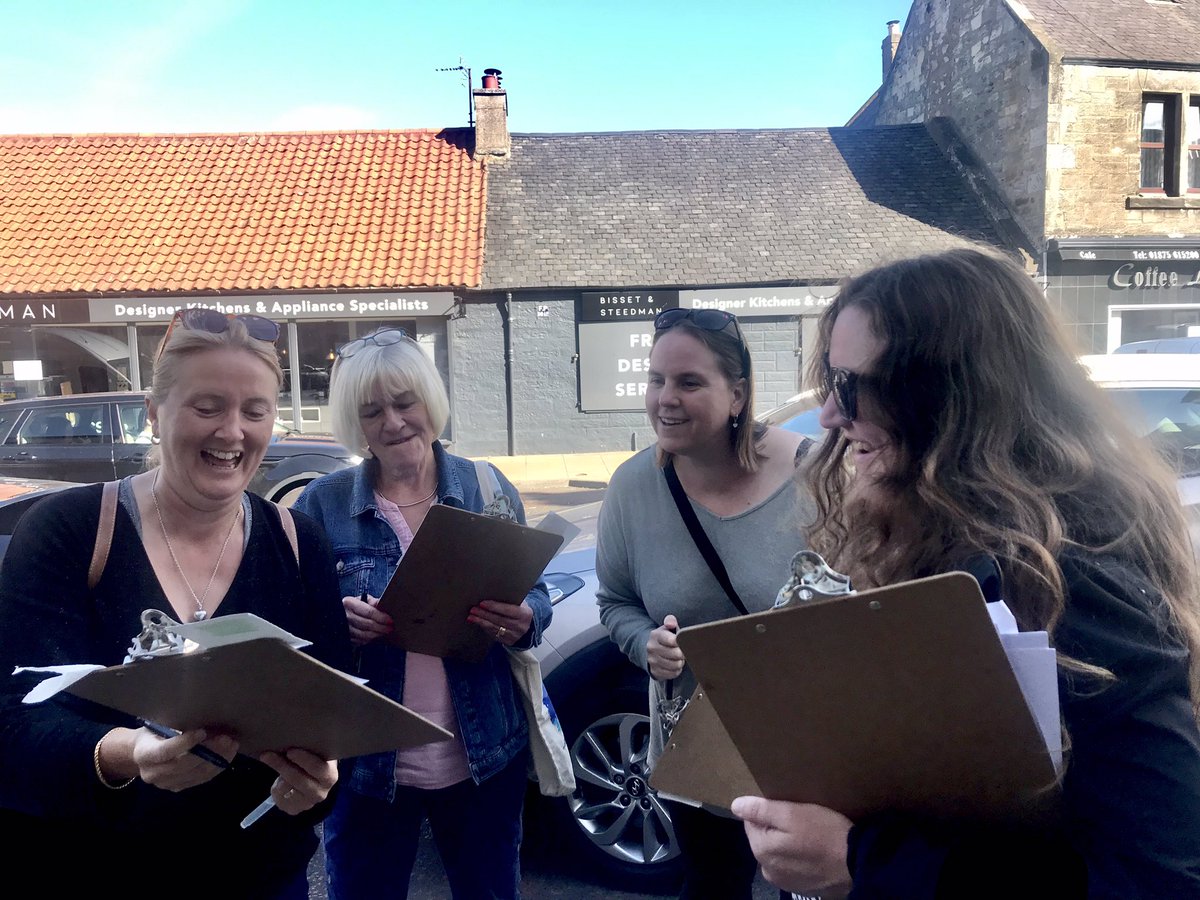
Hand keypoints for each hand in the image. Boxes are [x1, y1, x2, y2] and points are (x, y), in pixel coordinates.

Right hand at [131, 727, 237, 791]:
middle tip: (226, 738)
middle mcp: (152, 773)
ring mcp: (165, 784)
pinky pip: (201, 779)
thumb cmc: (153, 732)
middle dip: (208, 751)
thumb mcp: (159, 724)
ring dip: (217, 759)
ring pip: (196, 774)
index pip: (165, 752)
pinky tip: (228, 754)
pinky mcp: (177, 788)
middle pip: (183, 765)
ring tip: (232, 744)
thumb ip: (176, 726)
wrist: (142, 753)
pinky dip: (217, 766)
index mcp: (144, 754)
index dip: (185, 743)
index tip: (202, 732)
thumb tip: (205, 719)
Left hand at [259, 748, 336, 814]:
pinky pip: (280, 798)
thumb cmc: (313, 760)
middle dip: (282, 766)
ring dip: (277, 775)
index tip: (290, 751)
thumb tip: (293, 737)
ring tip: (270, 761)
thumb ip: (310, 748)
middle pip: (299, 780)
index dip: (305, 760)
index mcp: (330, 775)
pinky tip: (276, 779)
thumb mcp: (316, 753)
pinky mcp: (295, 809)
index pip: (320, 769)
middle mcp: (321, 792)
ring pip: (287, 789)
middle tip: (268, 754)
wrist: (312, 781)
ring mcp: (308, 803)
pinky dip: (275, 787)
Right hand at [343, 593, 391, 645]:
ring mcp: (344, 628)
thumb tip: (382, 603)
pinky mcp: (346, 637)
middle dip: (381, 627)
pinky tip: (377, 636)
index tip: (390, 620)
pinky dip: (370, 639)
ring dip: (377, 634)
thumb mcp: (363, 599)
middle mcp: (345, 616)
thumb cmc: (355, 605)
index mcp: (349, 603)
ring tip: (386, 632)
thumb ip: (373, 602)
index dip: (381, 617)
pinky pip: (360, 640)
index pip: (369, 612)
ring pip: (364, 634)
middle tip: (390, 628)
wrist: (341, 613)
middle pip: (367, 624)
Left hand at [468, 600, 532, 646]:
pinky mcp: (508, 642)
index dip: (494, 606)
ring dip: (481, 622)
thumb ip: (508, 599)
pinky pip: (493, 635)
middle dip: (484, 614)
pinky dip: (484, 628)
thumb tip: (490, 593)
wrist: (528, 624)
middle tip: (473, 609)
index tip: (482, 603)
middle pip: (499, 620)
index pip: (507, 610)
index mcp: (525, 614)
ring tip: (471, 617)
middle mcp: (521, 626)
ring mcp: (514, 636)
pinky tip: (478, 623)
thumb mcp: (519, 602)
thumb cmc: (520, 609)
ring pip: (494, 628)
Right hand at [646, 614, 684, 680]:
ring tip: (679, 658)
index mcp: (656, 635)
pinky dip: (676, 670)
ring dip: (680, 662)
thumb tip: (671, 622)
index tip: (684, 641)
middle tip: (683, 651)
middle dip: (683, 653)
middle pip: (676, 654)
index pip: (671, 640)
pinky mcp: (655, 672)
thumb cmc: (664, 638)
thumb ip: (670, 621)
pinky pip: (673, 673)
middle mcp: (652, 648)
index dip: (681, 642)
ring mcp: (652, 661)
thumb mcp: (666, 628)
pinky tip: (674, 664)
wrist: (649, 651)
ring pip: (675, 665)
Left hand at [731, 796, 852, 897]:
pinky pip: (791, 864)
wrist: (858, 864)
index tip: (788, 807)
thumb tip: (735, 805)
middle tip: (802, 818)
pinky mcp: (800, 887)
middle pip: (764, 837)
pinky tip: (814, 849)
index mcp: (760, 849)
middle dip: (777, 826)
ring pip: (778, 851)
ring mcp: (783, 881)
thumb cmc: (824, 833)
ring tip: (809, 832)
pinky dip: (798, 855)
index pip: (751, 821)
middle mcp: (766, 869)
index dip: (768, 810)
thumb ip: (761, 810)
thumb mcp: (793, 813)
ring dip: (788, 841)